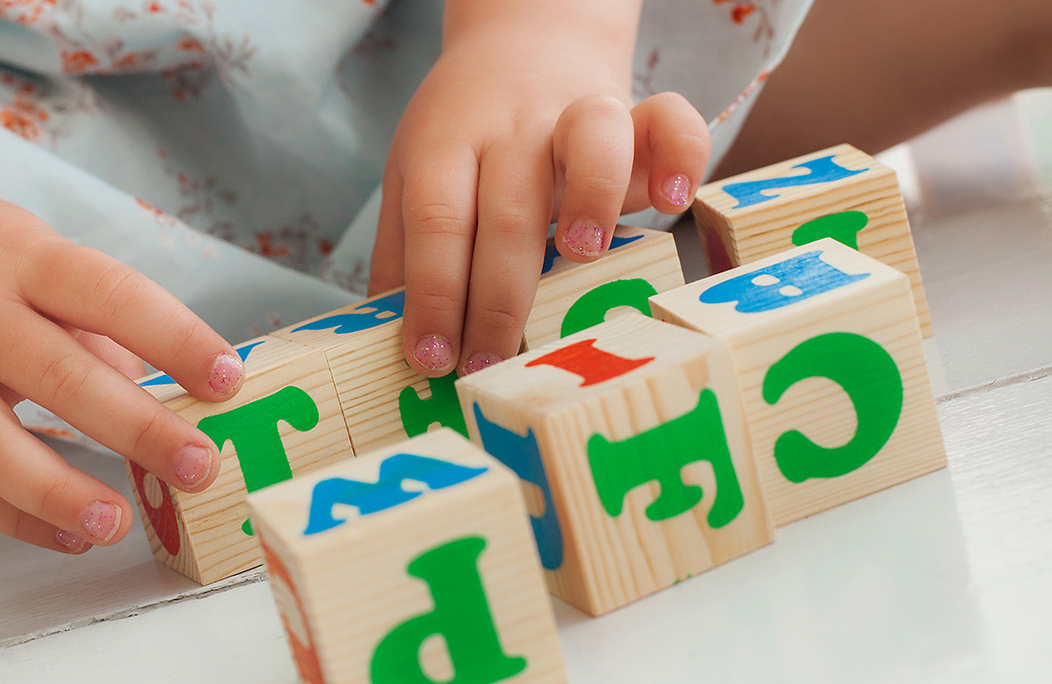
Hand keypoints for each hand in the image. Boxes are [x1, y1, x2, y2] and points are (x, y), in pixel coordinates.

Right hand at [0, 180, 242, 552]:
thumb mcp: (34, 252)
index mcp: (19, 256)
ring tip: (118, 523)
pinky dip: (14, 516)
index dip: (173, 337)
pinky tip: (69, 536)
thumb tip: (163, 396)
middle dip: (137, 427)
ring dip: (59, 491)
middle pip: (59, 375)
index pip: (108, 294)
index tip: (228, 377)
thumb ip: (95, 321)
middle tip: (199, 465)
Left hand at [368, 21, 710, 377]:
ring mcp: (576, 115)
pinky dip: (681, 154)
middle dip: (498, 298)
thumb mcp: (412, 176)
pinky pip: (669, 118)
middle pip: (507, 207)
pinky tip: (674, 201)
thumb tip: (390, 342)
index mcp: (446, 146)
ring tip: (583, 255)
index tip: (431, 358)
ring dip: (591, 199)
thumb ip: (404, 252)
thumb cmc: (465, 131)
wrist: (522, 40)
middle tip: (489, 362)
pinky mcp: (635, 113)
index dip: (433, 294)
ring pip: (590, 141)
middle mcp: (511, 130)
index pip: (436, 221)